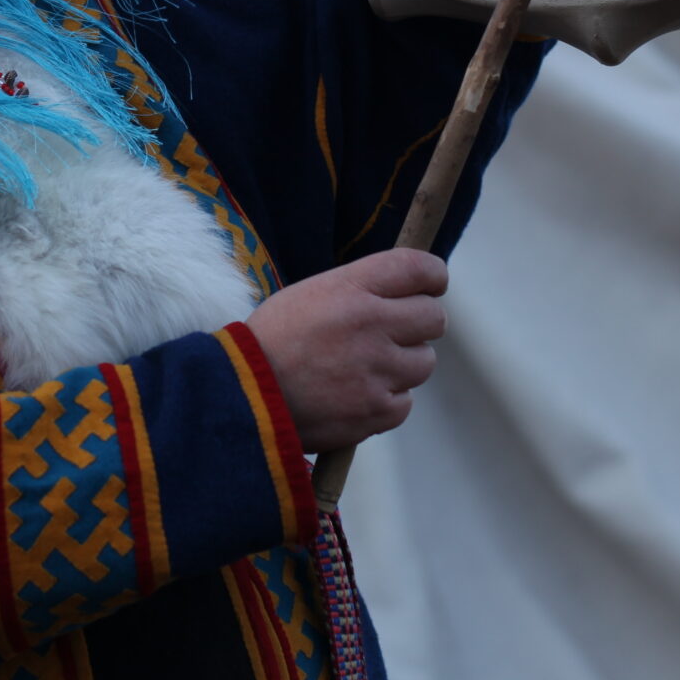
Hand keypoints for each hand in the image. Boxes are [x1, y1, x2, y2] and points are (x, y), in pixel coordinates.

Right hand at [241, 249, 447, 451]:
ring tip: (364, 368)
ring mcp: (377, 370)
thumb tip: (407, 293)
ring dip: (403, 365)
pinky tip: (355, 396)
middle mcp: (371, 324)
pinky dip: (386, 401)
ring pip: (424, 362)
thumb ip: (360, 289)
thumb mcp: (311, 294)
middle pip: (435, 318)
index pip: (420, 269)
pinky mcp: (376, 410)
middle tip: (394, 333)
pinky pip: (405, 402)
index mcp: (352, 288)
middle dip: (420, 324)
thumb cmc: (275, 340)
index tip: (430, 286)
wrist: (243, 395)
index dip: (434, 277)